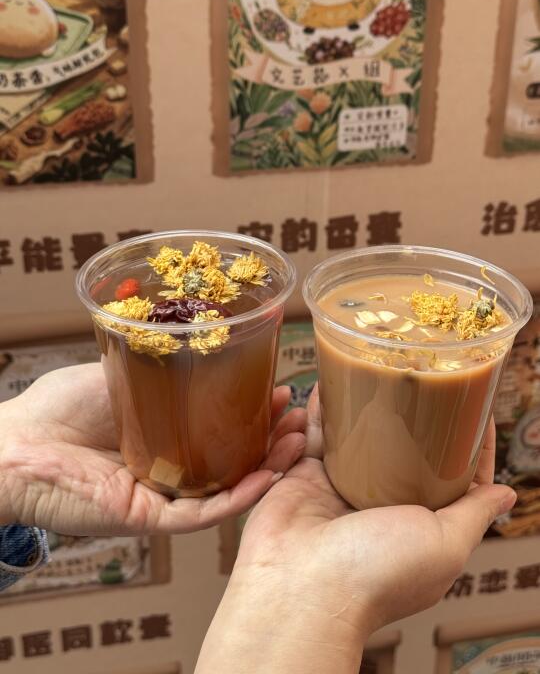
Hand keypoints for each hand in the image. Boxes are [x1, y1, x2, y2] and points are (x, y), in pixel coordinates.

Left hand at [0, 364, 305, 535]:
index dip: (254, 413)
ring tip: (298, 441)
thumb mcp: (120, 374)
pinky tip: (266, 476)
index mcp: (163, 437)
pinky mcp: (148, 517)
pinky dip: (238, 497)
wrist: (12, 446)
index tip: (281, 388)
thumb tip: (194, 335)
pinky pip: (202, 514)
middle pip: (232, 460)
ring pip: (227, 488)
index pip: (221, 430)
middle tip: (301, 417)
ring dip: (267, 467)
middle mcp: (168, 469)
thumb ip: (157, 366)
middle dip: (271, 439)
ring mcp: (161, 496)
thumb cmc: (57, 408)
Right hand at [236, 384, 516, 632]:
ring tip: (372, 375)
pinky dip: (321, 412)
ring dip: (363, 410)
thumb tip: (507, 495)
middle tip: (416, 381)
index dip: (465, 444)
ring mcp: (340, 490)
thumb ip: (473, 514)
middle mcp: (379, 506)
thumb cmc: (374, 574)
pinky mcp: (304, 479)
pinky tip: (330, 386)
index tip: (473, 410)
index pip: (451, 477)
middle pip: (400, 452)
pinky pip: (316, 437)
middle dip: (409, 419)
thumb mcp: (444, 544)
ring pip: (356, 440)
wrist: (299, 586)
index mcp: (418, 525)